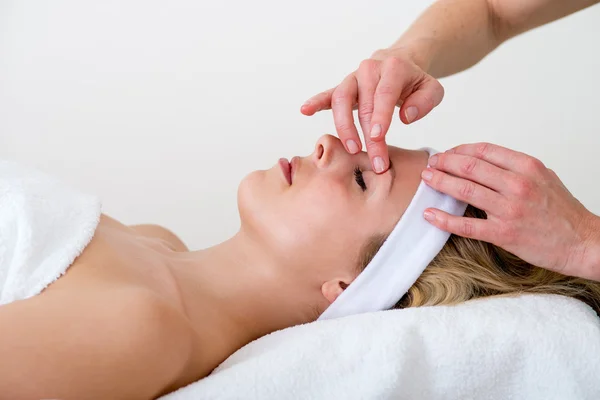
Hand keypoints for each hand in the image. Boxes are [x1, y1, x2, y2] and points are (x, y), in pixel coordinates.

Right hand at [300, 48, 443, 173]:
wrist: (401, 62)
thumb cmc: (416, 81)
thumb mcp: (433, 89)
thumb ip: (425, 101)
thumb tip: (406, 117)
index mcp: (392, 68)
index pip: (383, 94)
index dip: (380, 117)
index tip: (378, 138)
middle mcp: (369, 69)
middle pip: (364, 105)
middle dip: (368, 136)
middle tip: (376, 162)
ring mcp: (353, 78)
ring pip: (341, 99)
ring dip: (344, 126)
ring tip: (351, 148)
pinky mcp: (343, 87)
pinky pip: (328, 94)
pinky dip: (316, 102)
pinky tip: (305, 110)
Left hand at [421, 142, 599, 280]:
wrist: (582, 242)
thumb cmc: (562, 211)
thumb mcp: (542, 177)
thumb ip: (513, 167)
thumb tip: (482, 160)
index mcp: (527, 167)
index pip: (483, 150)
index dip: (459, 150)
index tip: (447, 153)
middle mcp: (517, 184)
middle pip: (469, 167)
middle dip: (444, 163)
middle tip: (430, 164)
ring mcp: (510, 209)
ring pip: (465, 190)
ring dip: (440, 183)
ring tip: (426, 179)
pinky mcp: (504, 233)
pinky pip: (467, 225)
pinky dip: (444, 219)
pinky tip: (430, 215)